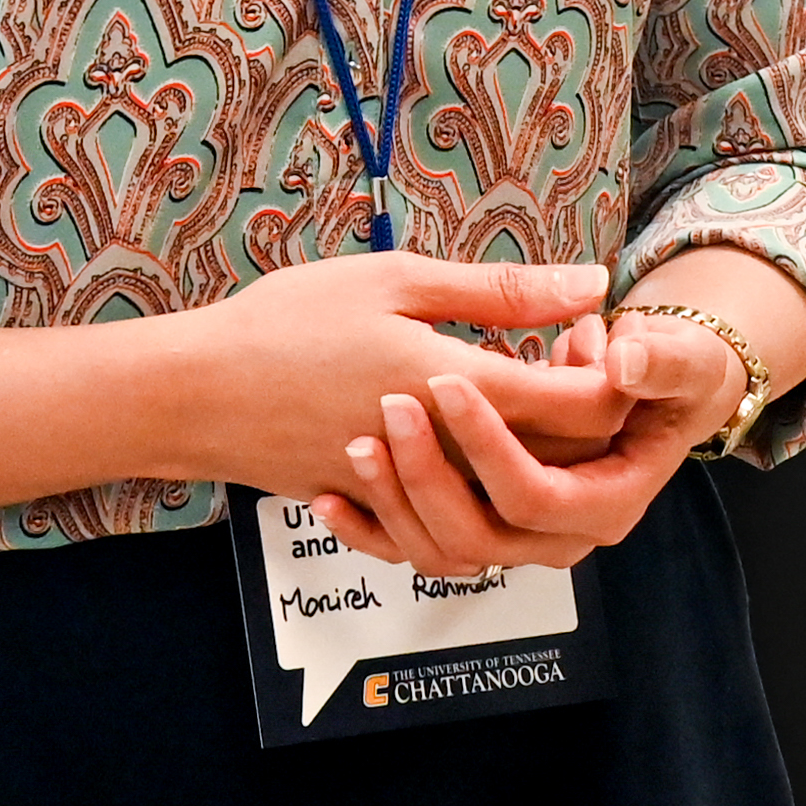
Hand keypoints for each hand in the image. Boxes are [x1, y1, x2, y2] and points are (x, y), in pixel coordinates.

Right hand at [172, 250, 615, 539]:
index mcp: (460, 388)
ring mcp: (415, 495)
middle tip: (566, 353)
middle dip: (586, 415)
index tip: (591, 333)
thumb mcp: (396, 281)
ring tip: (518, 388)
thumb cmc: (286, 323)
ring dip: (534, 454)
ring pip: (514, 503)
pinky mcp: (382, 512)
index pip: (586, 408)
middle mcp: (448, 457)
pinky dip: (471, 488)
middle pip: (563, 462)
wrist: (194, 395)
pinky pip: (453, 524)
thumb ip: (502, 290)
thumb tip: (592, 281)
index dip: (611, 373)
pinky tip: (462, 440)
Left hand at [330, 325, 715, 573]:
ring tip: (360, 443)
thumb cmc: (663, 372)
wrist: (658, 394)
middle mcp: (565, 534)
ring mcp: (520, 538)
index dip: (489, 444)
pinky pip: (418, 553)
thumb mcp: (673, 355)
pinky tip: (331, 496)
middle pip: (482, 535)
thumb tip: (622, 356)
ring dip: (396, 504)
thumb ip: (655, 356)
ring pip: (444, 552)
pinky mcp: (482, 528)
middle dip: (430, 474)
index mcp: (610, 498)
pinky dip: (372, 532)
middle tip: (392, 404)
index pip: (537, 494)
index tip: (448, 379)